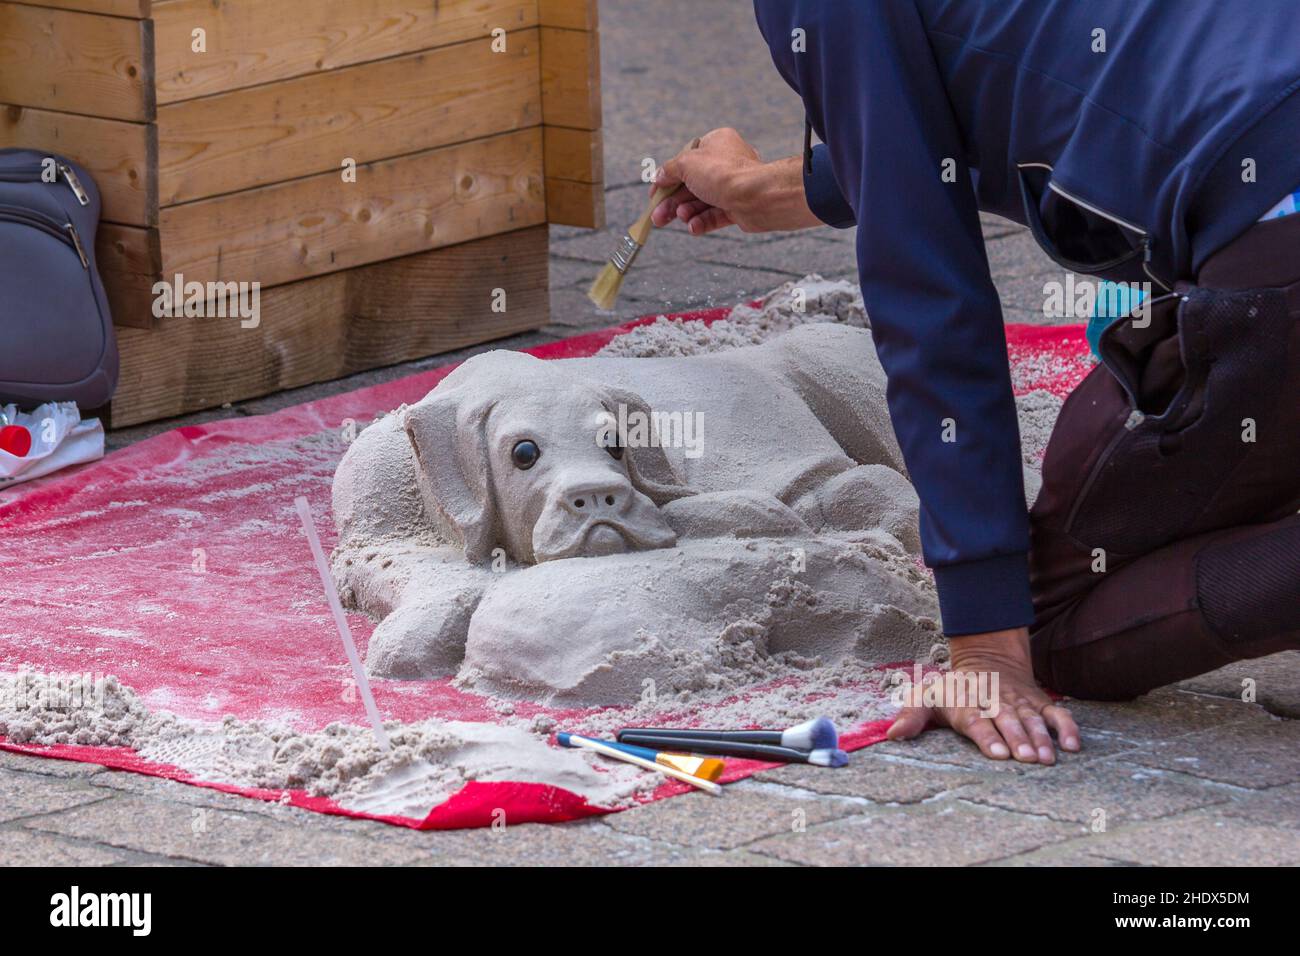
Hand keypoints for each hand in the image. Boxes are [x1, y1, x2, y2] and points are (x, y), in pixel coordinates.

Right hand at [650, 127, 821, 234]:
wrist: (757, 197)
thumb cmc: (724, 173)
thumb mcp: (687, 164)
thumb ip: (670, 170)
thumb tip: (659, 176)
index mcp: (716, 143)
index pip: (686, 160)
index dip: (668, 178)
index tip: (655, 193)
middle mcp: (726, 163)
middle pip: (692, 184)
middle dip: (673, 201)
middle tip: (658, 216)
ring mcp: (733, 186)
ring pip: (702, 201)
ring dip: (687, 212)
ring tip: (678, 219)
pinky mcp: (739, 207)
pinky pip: (715, 215)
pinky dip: (702, 222)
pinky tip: (693, 227)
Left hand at [886, 627, 1080, 763]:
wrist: (987, 659)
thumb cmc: (952, 690)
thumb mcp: (925, 697)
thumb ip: (911, 717)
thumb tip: (892, 735)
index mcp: (967, 703)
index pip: (976, 720)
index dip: (987, 735)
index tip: (997, 753)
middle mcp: (995, 702)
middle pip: (1007, 721)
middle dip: (1017, 739)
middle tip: (1026, 759)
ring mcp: (1020, 702)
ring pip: (1033, 719)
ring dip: (1041, 738)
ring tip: (1047, 758)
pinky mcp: (1039, 703)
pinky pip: (1057, 714)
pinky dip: (1067, 727)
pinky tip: (1074, 746)